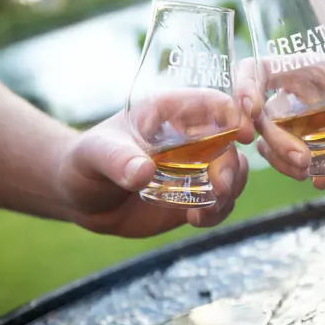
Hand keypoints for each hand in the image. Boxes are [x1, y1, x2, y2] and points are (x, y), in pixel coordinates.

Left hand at [54, 104, 254, 237]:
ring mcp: (196, 168)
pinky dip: (218, 213)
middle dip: (232, 167)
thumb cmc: (84, 162)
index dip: (234, 115)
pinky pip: (221, 203)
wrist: (81, 198)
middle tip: (221, 189)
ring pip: (233, 174)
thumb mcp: (94, 155)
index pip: (213, 104)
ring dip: (230, 192)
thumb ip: (117, 160)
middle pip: (229, 145)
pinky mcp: (195, 196)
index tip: (243, 134)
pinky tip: (196, 220)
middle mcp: (191, 138)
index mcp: (171, 113)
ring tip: (208, 209)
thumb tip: (144, 172)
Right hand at [238, 55, 324, 189]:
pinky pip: (283, 158)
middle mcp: (286, 94)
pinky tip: (320, 180)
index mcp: (297, 68)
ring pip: (265, 142)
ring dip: (280, 160)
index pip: (255, 69)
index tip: (253, 111)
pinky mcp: (298, 142)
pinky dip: (296, 171)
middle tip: (302, 159)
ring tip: (307, 173)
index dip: (244, 87)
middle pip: (259, 115)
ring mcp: (288, 120)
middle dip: (274, 140)